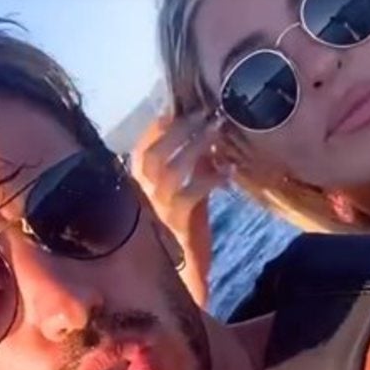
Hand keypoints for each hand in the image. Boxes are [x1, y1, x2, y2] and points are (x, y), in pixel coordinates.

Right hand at [130, 112, 225, 244]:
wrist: (188, 258)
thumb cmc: (187, 216)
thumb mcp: (186, 183)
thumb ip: (191, 159)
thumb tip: (206, 128)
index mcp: (141, 182)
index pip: (141, 150)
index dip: (155, 129)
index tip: (174, 110)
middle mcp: (145, 193)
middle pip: (153, 156)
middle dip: (178, 131)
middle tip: (205, 115)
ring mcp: (160, 207)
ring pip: (171, 172)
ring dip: (195, 148)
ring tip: (217, 132)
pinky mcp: (178, 221)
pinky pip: (192, 194)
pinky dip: (212, 178)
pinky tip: (229, 170)